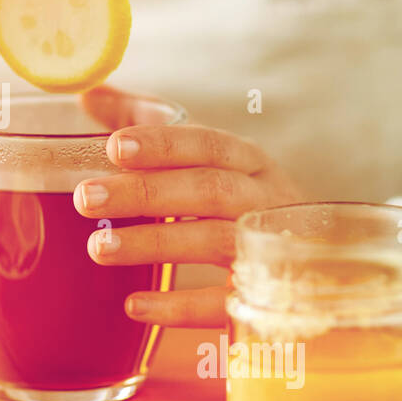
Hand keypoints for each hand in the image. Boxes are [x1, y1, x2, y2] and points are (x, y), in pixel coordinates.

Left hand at [71, 88, 305, 326]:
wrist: (316, 268)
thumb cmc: (239, 200)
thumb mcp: (204, 158)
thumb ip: (145, 123)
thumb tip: (87, 94)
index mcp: (249, 162)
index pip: (208, 144)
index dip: (163, 144)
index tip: (115, 146)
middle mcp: (264, 201)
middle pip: (210, 190)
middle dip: (145, 192)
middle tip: (85, 198)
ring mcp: (269, 250)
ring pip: (216, 241)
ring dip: (155, 244)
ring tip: (99, 248)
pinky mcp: (265, 301)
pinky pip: (224, 305)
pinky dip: (179, 306)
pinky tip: (134, 306)